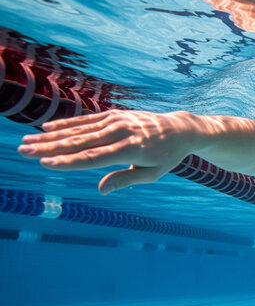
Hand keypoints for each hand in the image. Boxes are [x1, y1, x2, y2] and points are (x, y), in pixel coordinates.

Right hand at [17, 110, 198, 194]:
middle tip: (24, 151)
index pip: (95, 157)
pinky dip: (67, 124)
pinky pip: (87, 120)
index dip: (69, 162)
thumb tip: (101, 190)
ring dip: (51, 136)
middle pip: (81, 142)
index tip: (46, 164)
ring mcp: (117, 121)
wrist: (179, 128)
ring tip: (27, 142)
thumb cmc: (166, 157)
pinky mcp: (115, 115)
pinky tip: (47, 129)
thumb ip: (126, 180)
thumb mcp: (152, 173)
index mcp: (131, 149)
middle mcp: (122, 132)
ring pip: (80, 130)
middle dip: (50, 147)